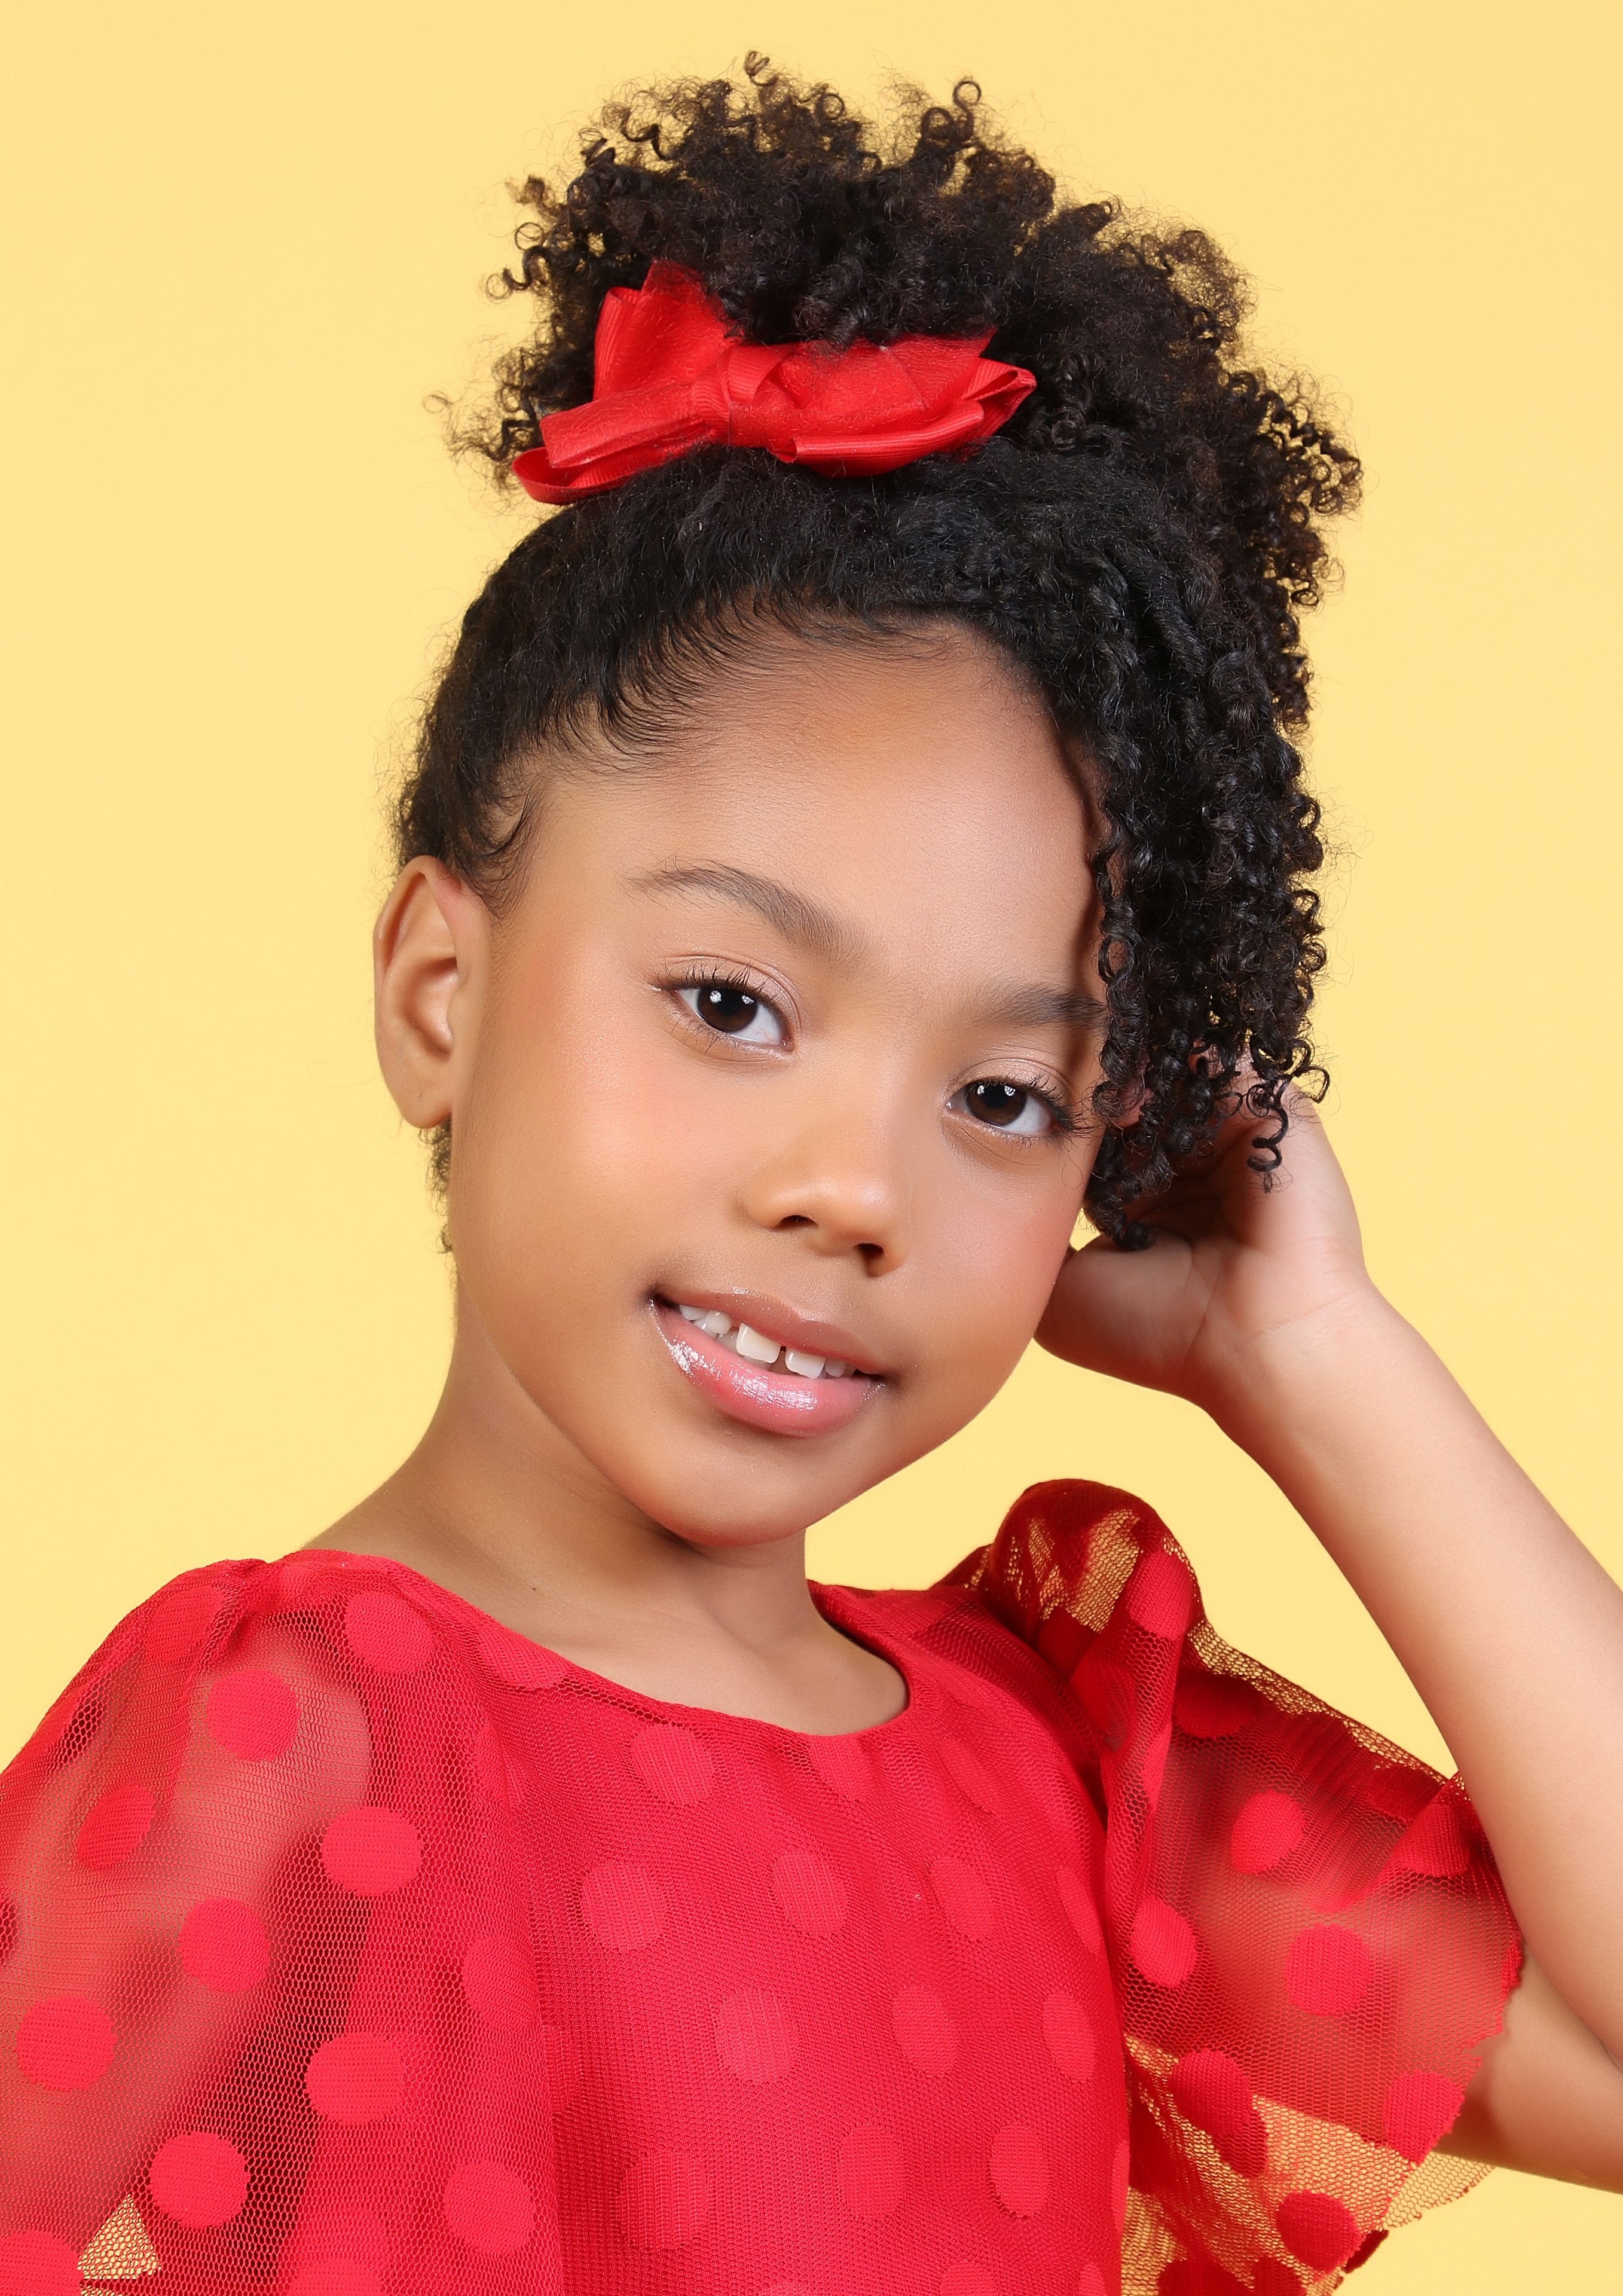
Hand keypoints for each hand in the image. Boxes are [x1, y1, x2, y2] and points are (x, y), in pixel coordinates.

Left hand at [1037, 1087, 1379, 1420]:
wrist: (1258, 1345)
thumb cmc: (1157, 1333)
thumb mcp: (1062, 1288)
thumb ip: (1036, 1222)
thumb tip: (1015, 1160)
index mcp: (1140, 1201)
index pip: (1090, 1136)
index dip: (1055, 1124)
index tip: (1015, 1119)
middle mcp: (1186, 1165)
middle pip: (1125, 1096)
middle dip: (1085, 1092)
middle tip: (1041, 1093)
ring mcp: (1229, 1136)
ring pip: (1163, 1073)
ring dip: (1122, 1079)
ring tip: (1085, 1100)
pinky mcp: (1272, 1113)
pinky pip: (1217, 1061)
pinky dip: (1174, 1068)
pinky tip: (1132, 1100)